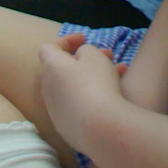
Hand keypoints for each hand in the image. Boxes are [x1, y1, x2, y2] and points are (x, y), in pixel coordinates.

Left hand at [37, 33, 129, 156]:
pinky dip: (91, 97)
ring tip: (120, 73)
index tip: (85, 39)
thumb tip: (79, 59)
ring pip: (74, 87)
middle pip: (63, 68)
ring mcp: (55, 110)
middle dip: (85, 60)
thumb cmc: (96, 84)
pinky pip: (78, 105)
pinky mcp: (66, 128)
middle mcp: (47, 88)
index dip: (67, 40)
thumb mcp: (94, 56)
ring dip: (93, 77)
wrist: (99, 128)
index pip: (49, 48)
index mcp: (50, 67)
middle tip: (107, 56)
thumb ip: (84, 51)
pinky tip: (113, 97)